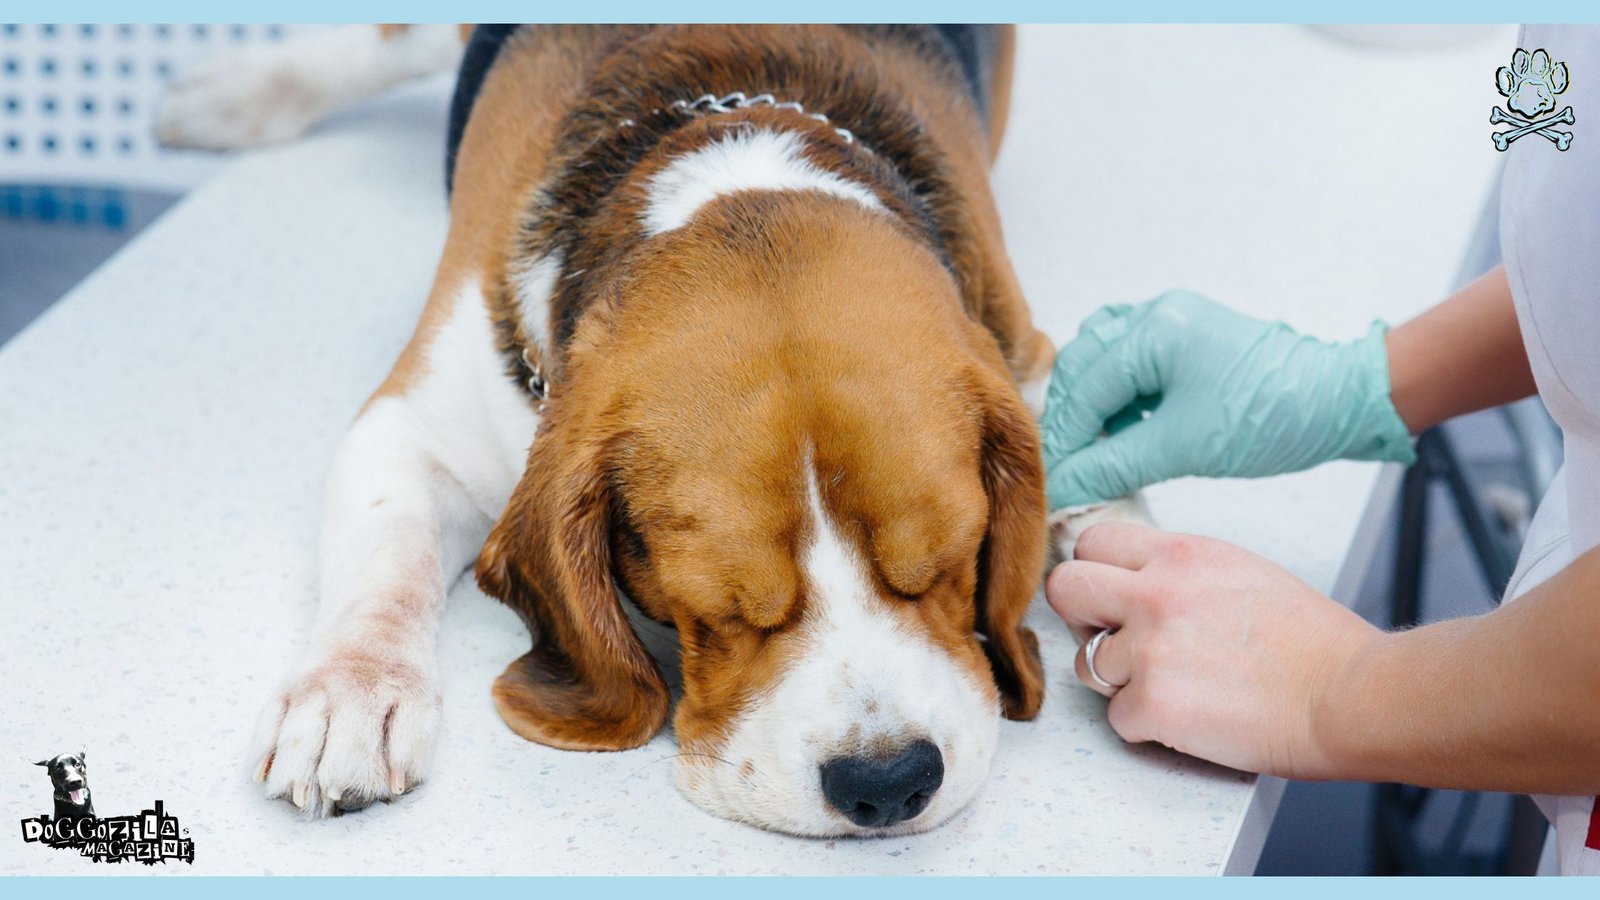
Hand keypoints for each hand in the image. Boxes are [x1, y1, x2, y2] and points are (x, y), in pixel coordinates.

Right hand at [1040, 291, 1414, 508]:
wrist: (1339, 404)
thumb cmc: (1273, 416)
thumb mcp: (1181, 448)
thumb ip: (1112, 466)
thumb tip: (1063, 489)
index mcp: (1155, 329)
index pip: (1084, 388)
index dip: (1064, 440)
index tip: (1052, 480)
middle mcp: (1157, 313)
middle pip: (1083, 365)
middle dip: (1071, 419)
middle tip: (1065, 468)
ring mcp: (1171, 321)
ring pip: (1102, 360)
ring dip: (1091, 405)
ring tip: (1093, 450)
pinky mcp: (1186, 339)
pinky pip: (1130, 362)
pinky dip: (1117, 396)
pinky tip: (1122, 431)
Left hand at [1046, 522, 1381, 778]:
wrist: (1353, 695)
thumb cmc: (1314, 644)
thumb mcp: (1240, 572)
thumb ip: (1180, 571)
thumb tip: (1136, 581)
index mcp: (1181, 554)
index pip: (1092, 542)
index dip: (1098, 574)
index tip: (1112, 597)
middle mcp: (1157, 593)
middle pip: (1064, 588)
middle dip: (1081, 618)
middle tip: (1116, 639)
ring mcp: (1149, 649)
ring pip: (1086, 663)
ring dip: (1121, 681)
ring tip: (1176, 687)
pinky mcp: (1153, 704)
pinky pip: (1117, 718)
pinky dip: (1147, 726)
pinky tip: (1191, 719)